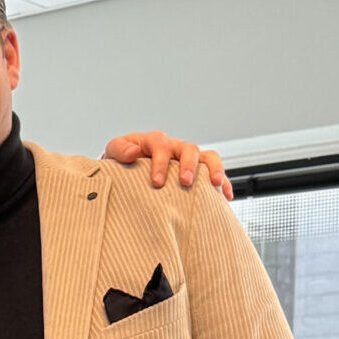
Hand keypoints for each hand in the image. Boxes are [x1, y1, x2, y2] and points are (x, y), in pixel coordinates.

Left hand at [102, 132, 232, 200]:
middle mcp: (174, 147)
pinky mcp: (196, 171)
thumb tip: (133, 152)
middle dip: (188, 165)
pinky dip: (223, 183)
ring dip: (213, 169)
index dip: (160, 163)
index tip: (156, 182)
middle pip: (188, 149)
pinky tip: (225, 196)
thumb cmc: (119, 163)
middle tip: (184, 182)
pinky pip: (214, 173)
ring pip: (207, 157)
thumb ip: (120, 150)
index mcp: (154, 141)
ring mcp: (187, 158)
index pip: (161, 146)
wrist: (124, 170)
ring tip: (215, 184)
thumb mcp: (113, 152)